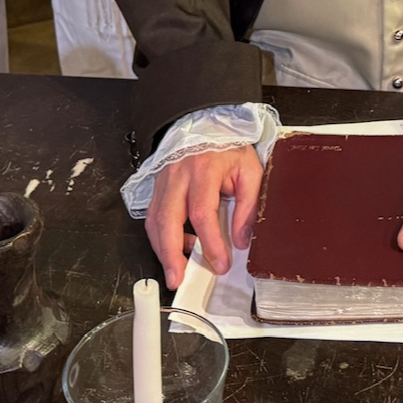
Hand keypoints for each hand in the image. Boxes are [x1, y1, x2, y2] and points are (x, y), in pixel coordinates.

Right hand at [145, 145, 263, 289]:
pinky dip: (160, 237)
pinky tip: (175, 248)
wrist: (206, 123)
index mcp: (204, 169)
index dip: (210, 242)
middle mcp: (178, 175)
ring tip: (174, 271)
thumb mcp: (250, 169)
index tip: (220, 263)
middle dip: (170, 254)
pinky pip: (153, 217)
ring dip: (162, 250)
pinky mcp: (157, 187)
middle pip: (167, 219)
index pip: (202, 212)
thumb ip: (248, 205)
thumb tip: (241, 241)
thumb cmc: (228, 147)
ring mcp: (164, 181)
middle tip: (177, 279)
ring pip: (154, 221)